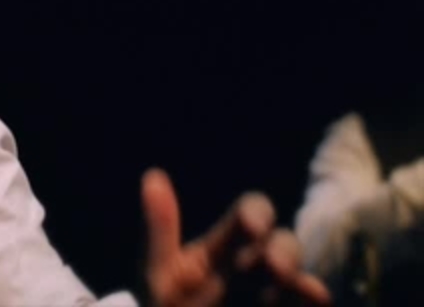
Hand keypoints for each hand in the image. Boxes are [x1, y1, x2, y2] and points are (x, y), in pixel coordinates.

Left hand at [141, 168, 330, 306]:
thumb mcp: (156, 274)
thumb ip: (160, 230)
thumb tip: (153, 174)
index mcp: (223, 247)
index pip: (250, 214)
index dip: (256, 214)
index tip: (252, 227)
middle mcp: (254, 268)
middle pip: (282, 245)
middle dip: (284, 252)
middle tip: (275, 267)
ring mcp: (273, 296)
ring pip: (298, 281)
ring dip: (296, 283)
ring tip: (274, 292)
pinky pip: (306, 305)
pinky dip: (309, 301)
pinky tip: (314, 299)